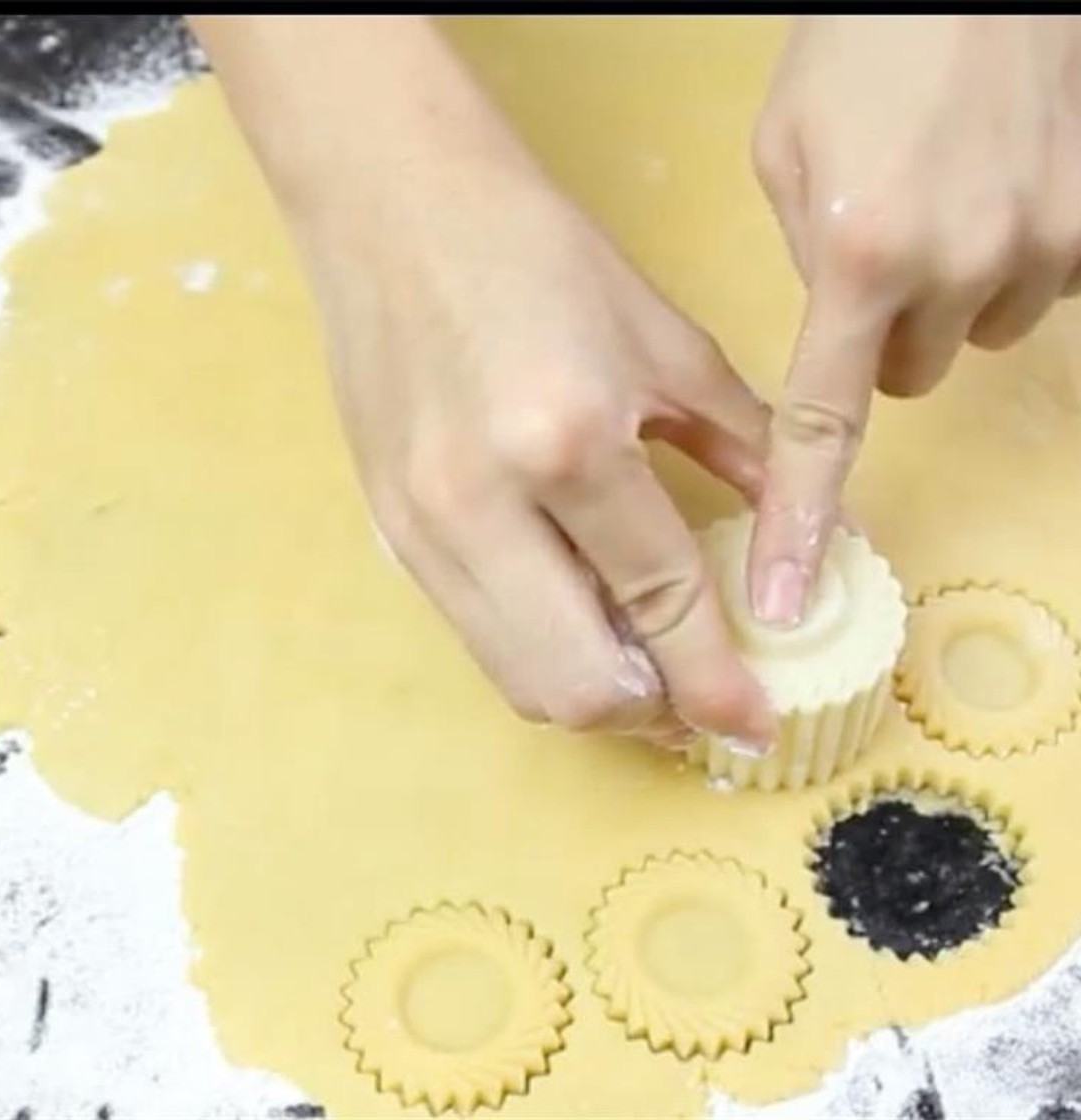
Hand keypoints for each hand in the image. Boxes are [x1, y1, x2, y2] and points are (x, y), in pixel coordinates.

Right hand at [192, 15, 773, 745]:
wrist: (393, 210)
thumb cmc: (537, 252)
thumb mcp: (666, 345)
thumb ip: (745, 451)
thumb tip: (814, 539)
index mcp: (567, 442)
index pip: (658, 600)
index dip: (717, 680)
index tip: (755, 722)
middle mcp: (480, 507)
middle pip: (575, 684)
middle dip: (653, 711)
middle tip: (700, 691)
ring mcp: (420, 529)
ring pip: (516, 679)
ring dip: (594, 692)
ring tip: (645, 660)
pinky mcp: (390, 532)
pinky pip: (476, 633)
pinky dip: (540, 649)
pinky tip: (578, 612)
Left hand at [750, 15, 1080, 623]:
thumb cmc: (863, 43)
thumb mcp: (786, 153)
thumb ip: (804, 260)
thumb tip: (833, 327)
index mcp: (861, 258)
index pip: (827, 423)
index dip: (805, 514)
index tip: (793, 595)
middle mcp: (962, 269)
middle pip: (908, 374)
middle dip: (883, 332)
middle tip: (874, 249)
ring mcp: (1049, 247)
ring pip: (979, 330)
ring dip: (953, 288)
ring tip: (942, 193)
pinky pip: (1043, 283)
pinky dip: (1016, 252)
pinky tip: (999, 184)